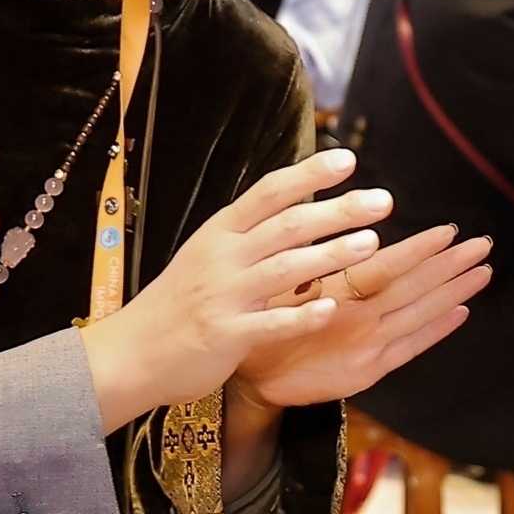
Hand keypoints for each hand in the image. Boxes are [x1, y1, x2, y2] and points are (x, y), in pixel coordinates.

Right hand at [77, 150, 383, 430]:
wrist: (130, 354)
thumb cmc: (177, 303)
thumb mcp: (206, 255)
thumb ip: (247, 234)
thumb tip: (294, 204)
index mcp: (220, 232)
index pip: (269, 192)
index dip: (310, 174)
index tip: (348, 159)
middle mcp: (223, 257)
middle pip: (288, 225)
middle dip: (338, 210)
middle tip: (383, 201)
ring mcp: (224, 296)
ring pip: (286, 268)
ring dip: (331, 254)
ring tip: (372, 243)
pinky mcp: (226, 336)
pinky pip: (272, 323)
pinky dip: (303, 315)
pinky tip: (333, 309)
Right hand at [233, 223, 494, 411]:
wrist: (249, 383)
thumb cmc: (262, 320)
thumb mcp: (282, 287)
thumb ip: (317, 266)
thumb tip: (352, 235)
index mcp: (336, 295)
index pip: (388, 267)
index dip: (422, 249)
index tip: (449, 231)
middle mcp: (358, 321)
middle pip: (414, 288)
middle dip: (451, 265)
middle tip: (483, 244)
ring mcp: (368, 349)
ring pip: (420, 315)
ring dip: (455, 291)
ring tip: (482, 271)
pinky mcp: (369, 373)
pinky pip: (412, 347)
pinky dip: (438, 328)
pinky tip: (460, 312)